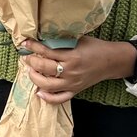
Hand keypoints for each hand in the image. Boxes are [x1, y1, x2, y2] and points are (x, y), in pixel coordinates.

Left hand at [21, 36, 136, 104]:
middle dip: (32, 62)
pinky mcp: (75, 91)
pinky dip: (47, 98)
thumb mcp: (78, 39)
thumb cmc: (95, 47)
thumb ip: (62, 40)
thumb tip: (42, 37)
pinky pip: (59, 98)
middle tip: (26, 56)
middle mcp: (71, 71)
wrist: (112, 61)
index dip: (33, 47)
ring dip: (35, 78)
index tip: (25, 43)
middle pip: (45, 68)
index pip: (47, 52)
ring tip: (30, 70)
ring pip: (48, 85)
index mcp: (72, 56)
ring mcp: (73, 83)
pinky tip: (39, 92)